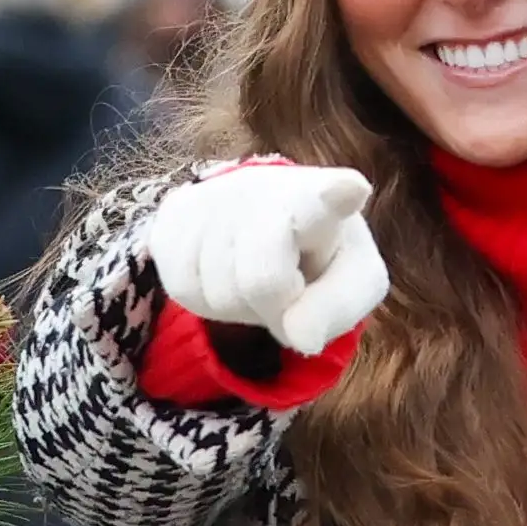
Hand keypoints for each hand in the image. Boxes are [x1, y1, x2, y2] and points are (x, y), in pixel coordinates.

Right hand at [135, 159, 392, 352]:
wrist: (268, 220)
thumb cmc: (319, 255)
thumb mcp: (351, 284)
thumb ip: (334, 312)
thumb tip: (300, 339)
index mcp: (322, 199)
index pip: (328, 197)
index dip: (337, 195)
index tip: (352, 189)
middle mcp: (263, 186)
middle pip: (262, 282)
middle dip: (275, 306)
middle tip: (290, 287)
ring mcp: (212, 197)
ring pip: (218, 292)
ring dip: (240, 306)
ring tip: (257, 276)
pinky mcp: (175, 213)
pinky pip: (182, 288)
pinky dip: (206, 301)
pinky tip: (225, 274)